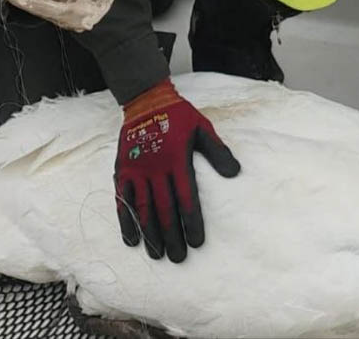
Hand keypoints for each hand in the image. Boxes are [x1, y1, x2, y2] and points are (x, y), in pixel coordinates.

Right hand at [114, 79, 239, 262]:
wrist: (145, 101)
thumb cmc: (179, 116)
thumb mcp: (203, 128)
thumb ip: (218, 151)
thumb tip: (236, 172)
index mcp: (178, 159)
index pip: (186, 197)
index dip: (192, 221)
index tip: (197, 242)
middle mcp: (156, 168)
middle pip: (164, 208)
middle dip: (172, 235)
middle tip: (178, 257)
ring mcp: (137, 170)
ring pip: (144, 208)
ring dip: (151, 233)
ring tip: (157, 255)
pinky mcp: (123, 170)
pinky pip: (123, 199)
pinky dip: (126, 220)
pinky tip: (132, 240)